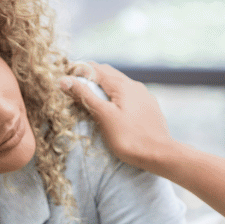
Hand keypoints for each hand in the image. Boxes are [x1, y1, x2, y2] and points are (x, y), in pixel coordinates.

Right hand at [60, 62, 178, 173]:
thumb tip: (64, 80)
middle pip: (108, 74)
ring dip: (104, 86)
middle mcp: (135, 85)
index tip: (66, 79)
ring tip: (92, 97)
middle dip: (90, 77)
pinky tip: (113, 108)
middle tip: (75, 87)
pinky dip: (116, 96)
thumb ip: (85, 96)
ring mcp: (144, 96)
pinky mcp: (149, 107)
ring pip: (119, 84)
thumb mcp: (103, 115)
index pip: (95, 68)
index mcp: (122, 85)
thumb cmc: (129, 137)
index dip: (79, 71)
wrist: (160, 154)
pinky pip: (129, 95)